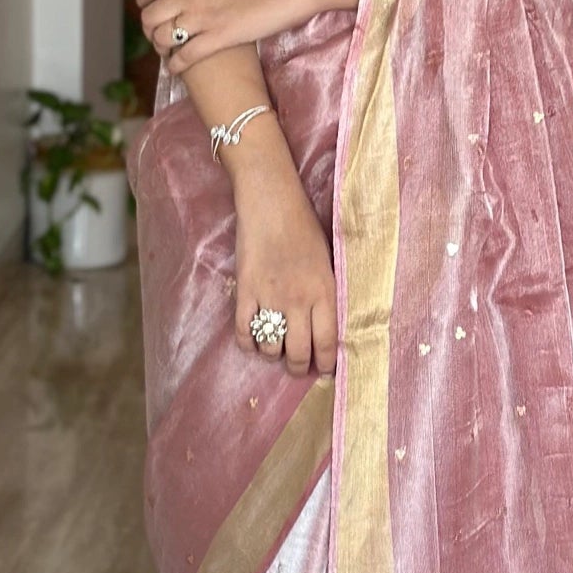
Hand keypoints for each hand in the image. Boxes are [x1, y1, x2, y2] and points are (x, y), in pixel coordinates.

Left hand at [138, 0, 353, 68]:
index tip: (145, 7)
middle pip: (151, 14)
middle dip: (148, 28)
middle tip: (156, 35)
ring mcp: (204, 16)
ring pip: (164, 37)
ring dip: (160, 48)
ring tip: (167, 52)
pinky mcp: (220, 37)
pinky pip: (186, 56)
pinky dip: (176, 65)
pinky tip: (176, 67)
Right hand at [232, 156, 337, 375]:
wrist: (271, 203)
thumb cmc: (305, 227)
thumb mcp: (328, 260)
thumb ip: (327, 292)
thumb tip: (327, 324)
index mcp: (324, 292)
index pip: (327, 342)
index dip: (326, 363)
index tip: (324, 370)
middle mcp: (298, 300)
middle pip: (298, 352)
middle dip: (298, 367)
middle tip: (297, 367)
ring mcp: (269, 298)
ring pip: (270, 347)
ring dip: (273, 354)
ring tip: (275, 350)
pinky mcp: (245, 292)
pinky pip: (244, 332)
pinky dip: (248, 344)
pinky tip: (253, 343)